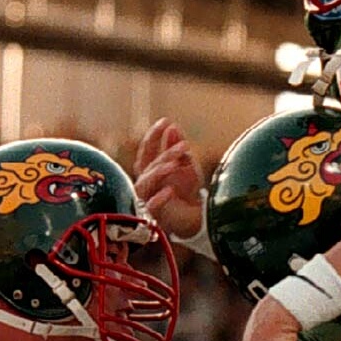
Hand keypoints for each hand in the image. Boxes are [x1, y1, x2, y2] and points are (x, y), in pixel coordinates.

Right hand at [134, 118, 204, 240]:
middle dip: (166, 153)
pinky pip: (151, 206)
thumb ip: (178, 148)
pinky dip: (159, 198)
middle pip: (149, 165)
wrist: (195, 219)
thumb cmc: (187, 192)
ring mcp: (147, 199)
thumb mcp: (186, 167)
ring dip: (159, 171)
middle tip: (184, 145)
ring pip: (145, 183)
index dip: (154, 135)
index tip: (166, 121)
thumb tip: (172, 126)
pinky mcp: (153, 216)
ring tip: (175, 164)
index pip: (147, 150)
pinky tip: (170, 190)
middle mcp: (145, 183)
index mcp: (150, 170)